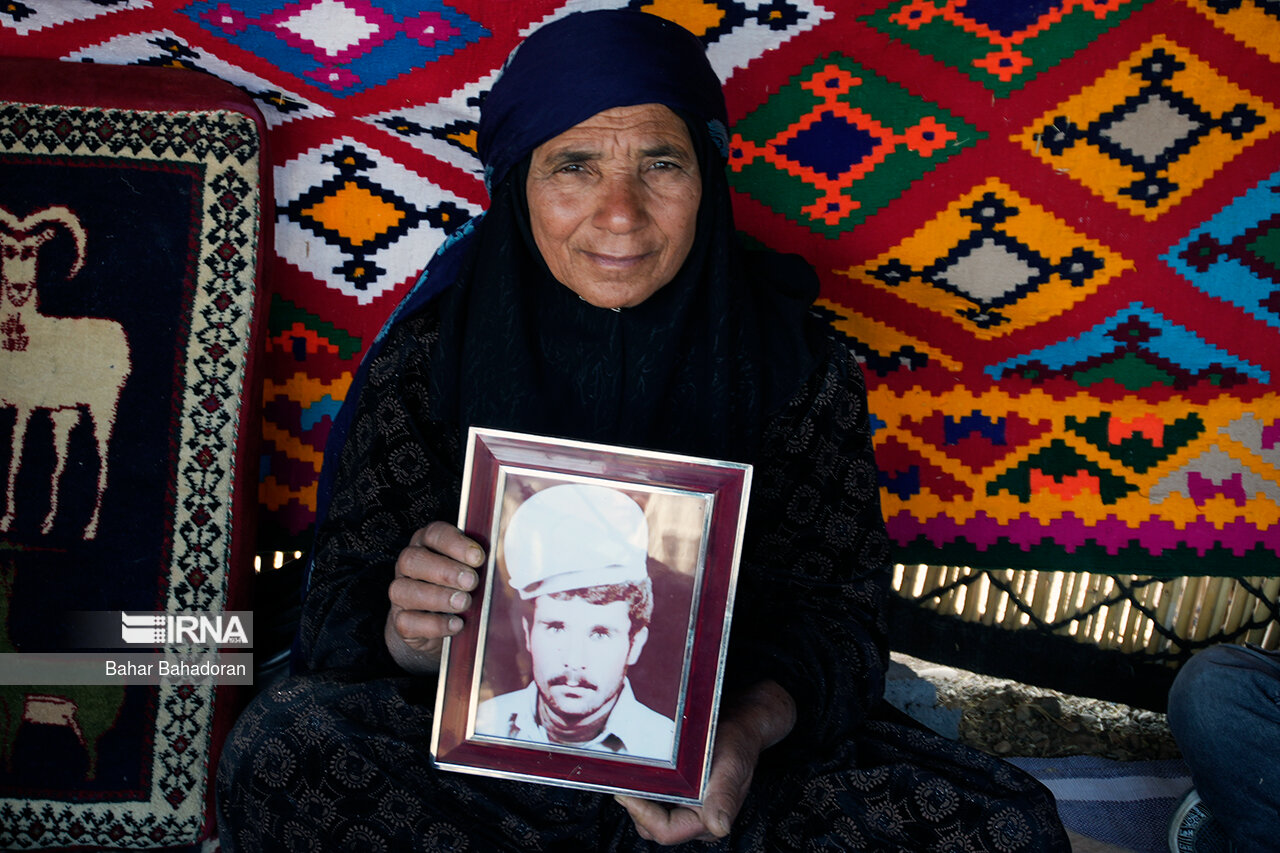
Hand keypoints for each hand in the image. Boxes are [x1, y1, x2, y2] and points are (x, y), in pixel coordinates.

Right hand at [385, 521, 483, 673]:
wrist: (447, 626)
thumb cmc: (466, 588)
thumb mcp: (476, 570)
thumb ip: (487, 558)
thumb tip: (511, 549)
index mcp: (428, 544)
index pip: (434, 534)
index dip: (455, 544)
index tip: (479, 558)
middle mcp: (410, 565)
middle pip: (413, 559)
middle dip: (444, 571)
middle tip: (471, 582)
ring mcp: (401, 593)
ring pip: (403, 589)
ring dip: (437, 597)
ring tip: (464, 603)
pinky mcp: (401, 621)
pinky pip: (406, 621)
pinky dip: (433, 625)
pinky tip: (456, 625)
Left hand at [615, 681, 795, 844]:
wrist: (741, 724)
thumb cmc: (738, 743)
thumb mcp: (731, 766)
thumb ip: (723, 797)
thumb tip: (719, 826)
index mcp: (709, 820)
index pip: (666, 831)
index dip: (642, 815)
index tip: (625, 793)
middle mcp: (698, 819)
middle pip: (653, 827)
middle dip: (636, 807)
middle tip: (621, 781)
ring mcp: (688, 809)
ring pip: (650, 815)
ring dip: (639, 798)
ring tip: (629, 776)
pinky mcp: (681, 797)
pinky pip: (655, 801)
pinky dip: (645, 789)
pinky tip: (640, 773)